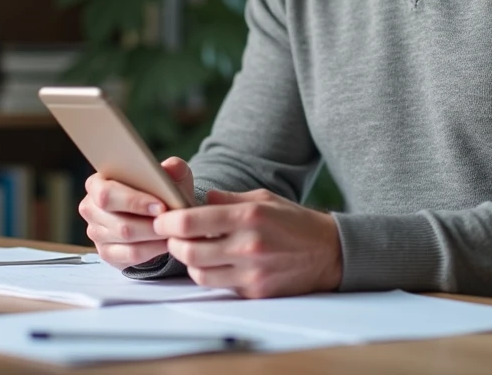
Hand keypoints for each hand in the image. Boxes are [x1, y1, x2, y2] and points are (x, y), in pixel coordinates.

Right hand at [79, 157, 194, 269]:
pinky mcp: (106, 252)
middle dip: (148, 223)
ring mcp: (96, 232)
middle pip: (117, 221)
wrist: (159, 216)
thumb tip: (171, 167)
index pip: (107, 193)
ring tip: (172, 231)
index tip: (161, 206)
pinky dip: (152, 250)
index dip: (133, 201)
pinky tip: (165, 243)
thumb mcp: (170, 176)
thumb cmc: (160, 191)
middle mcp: (91, 208)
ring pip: (126, 239)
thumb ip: (173, 168)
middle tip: (170, 223)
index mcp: (98, 183)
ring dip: (153, 236)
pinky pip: (130, 255)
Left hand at [154, 188, 342, 298]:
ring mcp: (251, 272)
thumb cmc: (293, 221)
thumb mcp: (263, 198)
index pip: (192, 222)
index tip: (162, 220)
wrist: (329, 253)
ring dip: (190, 261)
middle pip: (188, 251)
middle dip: (173, 243)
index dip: (168, 221)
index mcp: (248, 217)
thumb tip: (197, 200)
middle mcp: (248, 246)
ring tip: (194, 249)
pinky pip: (219, 286)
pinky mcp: (255, 292)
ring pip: (199, 273)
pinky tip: (217, 262)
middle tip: (173, 236)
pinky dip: (211, 274)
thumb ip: (228, 200)